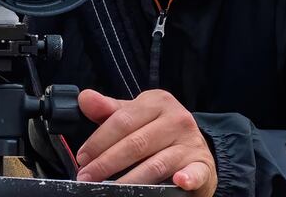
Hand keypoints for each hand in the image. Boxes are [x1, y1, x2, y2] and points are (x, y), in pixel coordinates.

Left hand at [75, 89, 216, 195]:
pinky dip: (187, 178)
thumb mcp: (135, 117)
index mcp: (157, 102)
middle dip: (107, 163)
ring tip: (110, 190)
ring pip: (156, 163)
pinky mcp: (202, 164)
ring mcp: (191, 142)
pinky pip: (194, 172)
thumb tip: (84, 98)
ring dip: (130, 180)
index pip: (122, 121)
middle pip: (135, 143)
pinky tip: (178, 182)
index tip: (83, 158)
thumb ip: (109, 111)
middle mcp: (177, 118)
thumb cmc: (158, 133)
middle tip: (87, 178)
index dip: (98, 141)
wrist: (195, 151)